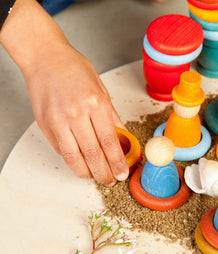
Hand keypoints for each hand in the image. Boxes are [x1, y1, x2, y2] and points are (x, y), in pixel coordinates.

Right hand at [23, 44, 128, 185]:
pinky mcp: (46, 125)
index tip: (122, 173)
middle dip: (104, 172)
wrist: (46, 58)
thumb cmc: (75, 69)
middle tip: (110, 181)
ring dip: (87, 173)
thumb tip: (122, 136)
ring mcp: (59, 121)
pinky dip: (72, 162)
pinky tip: (81, 166)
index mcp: (96, 104)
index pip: (109, 141)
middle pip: (93, 153)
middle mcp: (77, 114)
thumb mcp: (102, 89)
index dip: (117, 162)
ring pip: (74, 157)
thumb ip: (112, 116)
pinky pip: (61, 150)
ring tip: (96, 178)